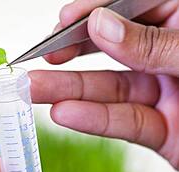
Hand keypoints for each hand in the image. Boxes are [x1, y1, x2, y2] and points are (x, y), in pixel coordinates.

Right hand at [30, 0, 178, 168]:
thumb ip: (153, 43)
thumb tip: (101, 26)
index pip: (134, 6)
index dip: (95, 12)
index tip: (64, 22)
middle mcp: (173, 56)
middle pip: (113, 50)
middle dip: (72, 55)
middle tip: (38, 60)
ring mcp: (166, 93)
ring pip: (110, 89)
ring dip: (69, 92)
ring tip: (34, 91)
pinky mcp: (162, 131)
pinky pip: (124, 123)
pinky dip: (93, 121)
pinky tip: (65, 114)